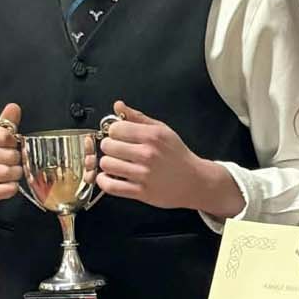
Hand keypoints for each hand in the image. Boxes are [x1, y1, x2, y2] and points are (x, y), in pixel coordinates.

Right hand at [0, 102, 21, 211]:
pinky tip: (8, 184)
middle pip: (8, 156)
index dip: (14, 142)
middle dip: (17, 160)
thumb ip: (4, 123)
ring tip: (12, 173)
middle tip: (14, 162)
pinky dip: (10, 188)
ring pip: (5, 173)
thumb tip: (14, 107)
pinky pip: (1, 190)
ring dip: (15, 175)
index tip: (11, 146)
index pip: (4, 136)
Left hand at [94, 101, 243, 215]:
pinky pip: (111, 186)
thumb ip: (138, 117)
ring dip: (108, 164)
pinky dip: (104, 182)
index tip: (118, 135)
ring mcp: (144, 174)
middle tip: (116, 150)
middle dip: (109, 147)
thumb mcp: (162, 130)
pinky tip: (109, 178)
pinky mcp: (141, 192)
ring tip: (115, 164)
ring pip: (107, 165)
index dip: (113, 131)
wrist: (194, 181)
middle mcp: (147, 154)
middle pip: (108, 146)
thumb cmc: (178, 156)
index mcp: (152, 136)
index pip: (115, 129)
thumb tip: (118, 106)